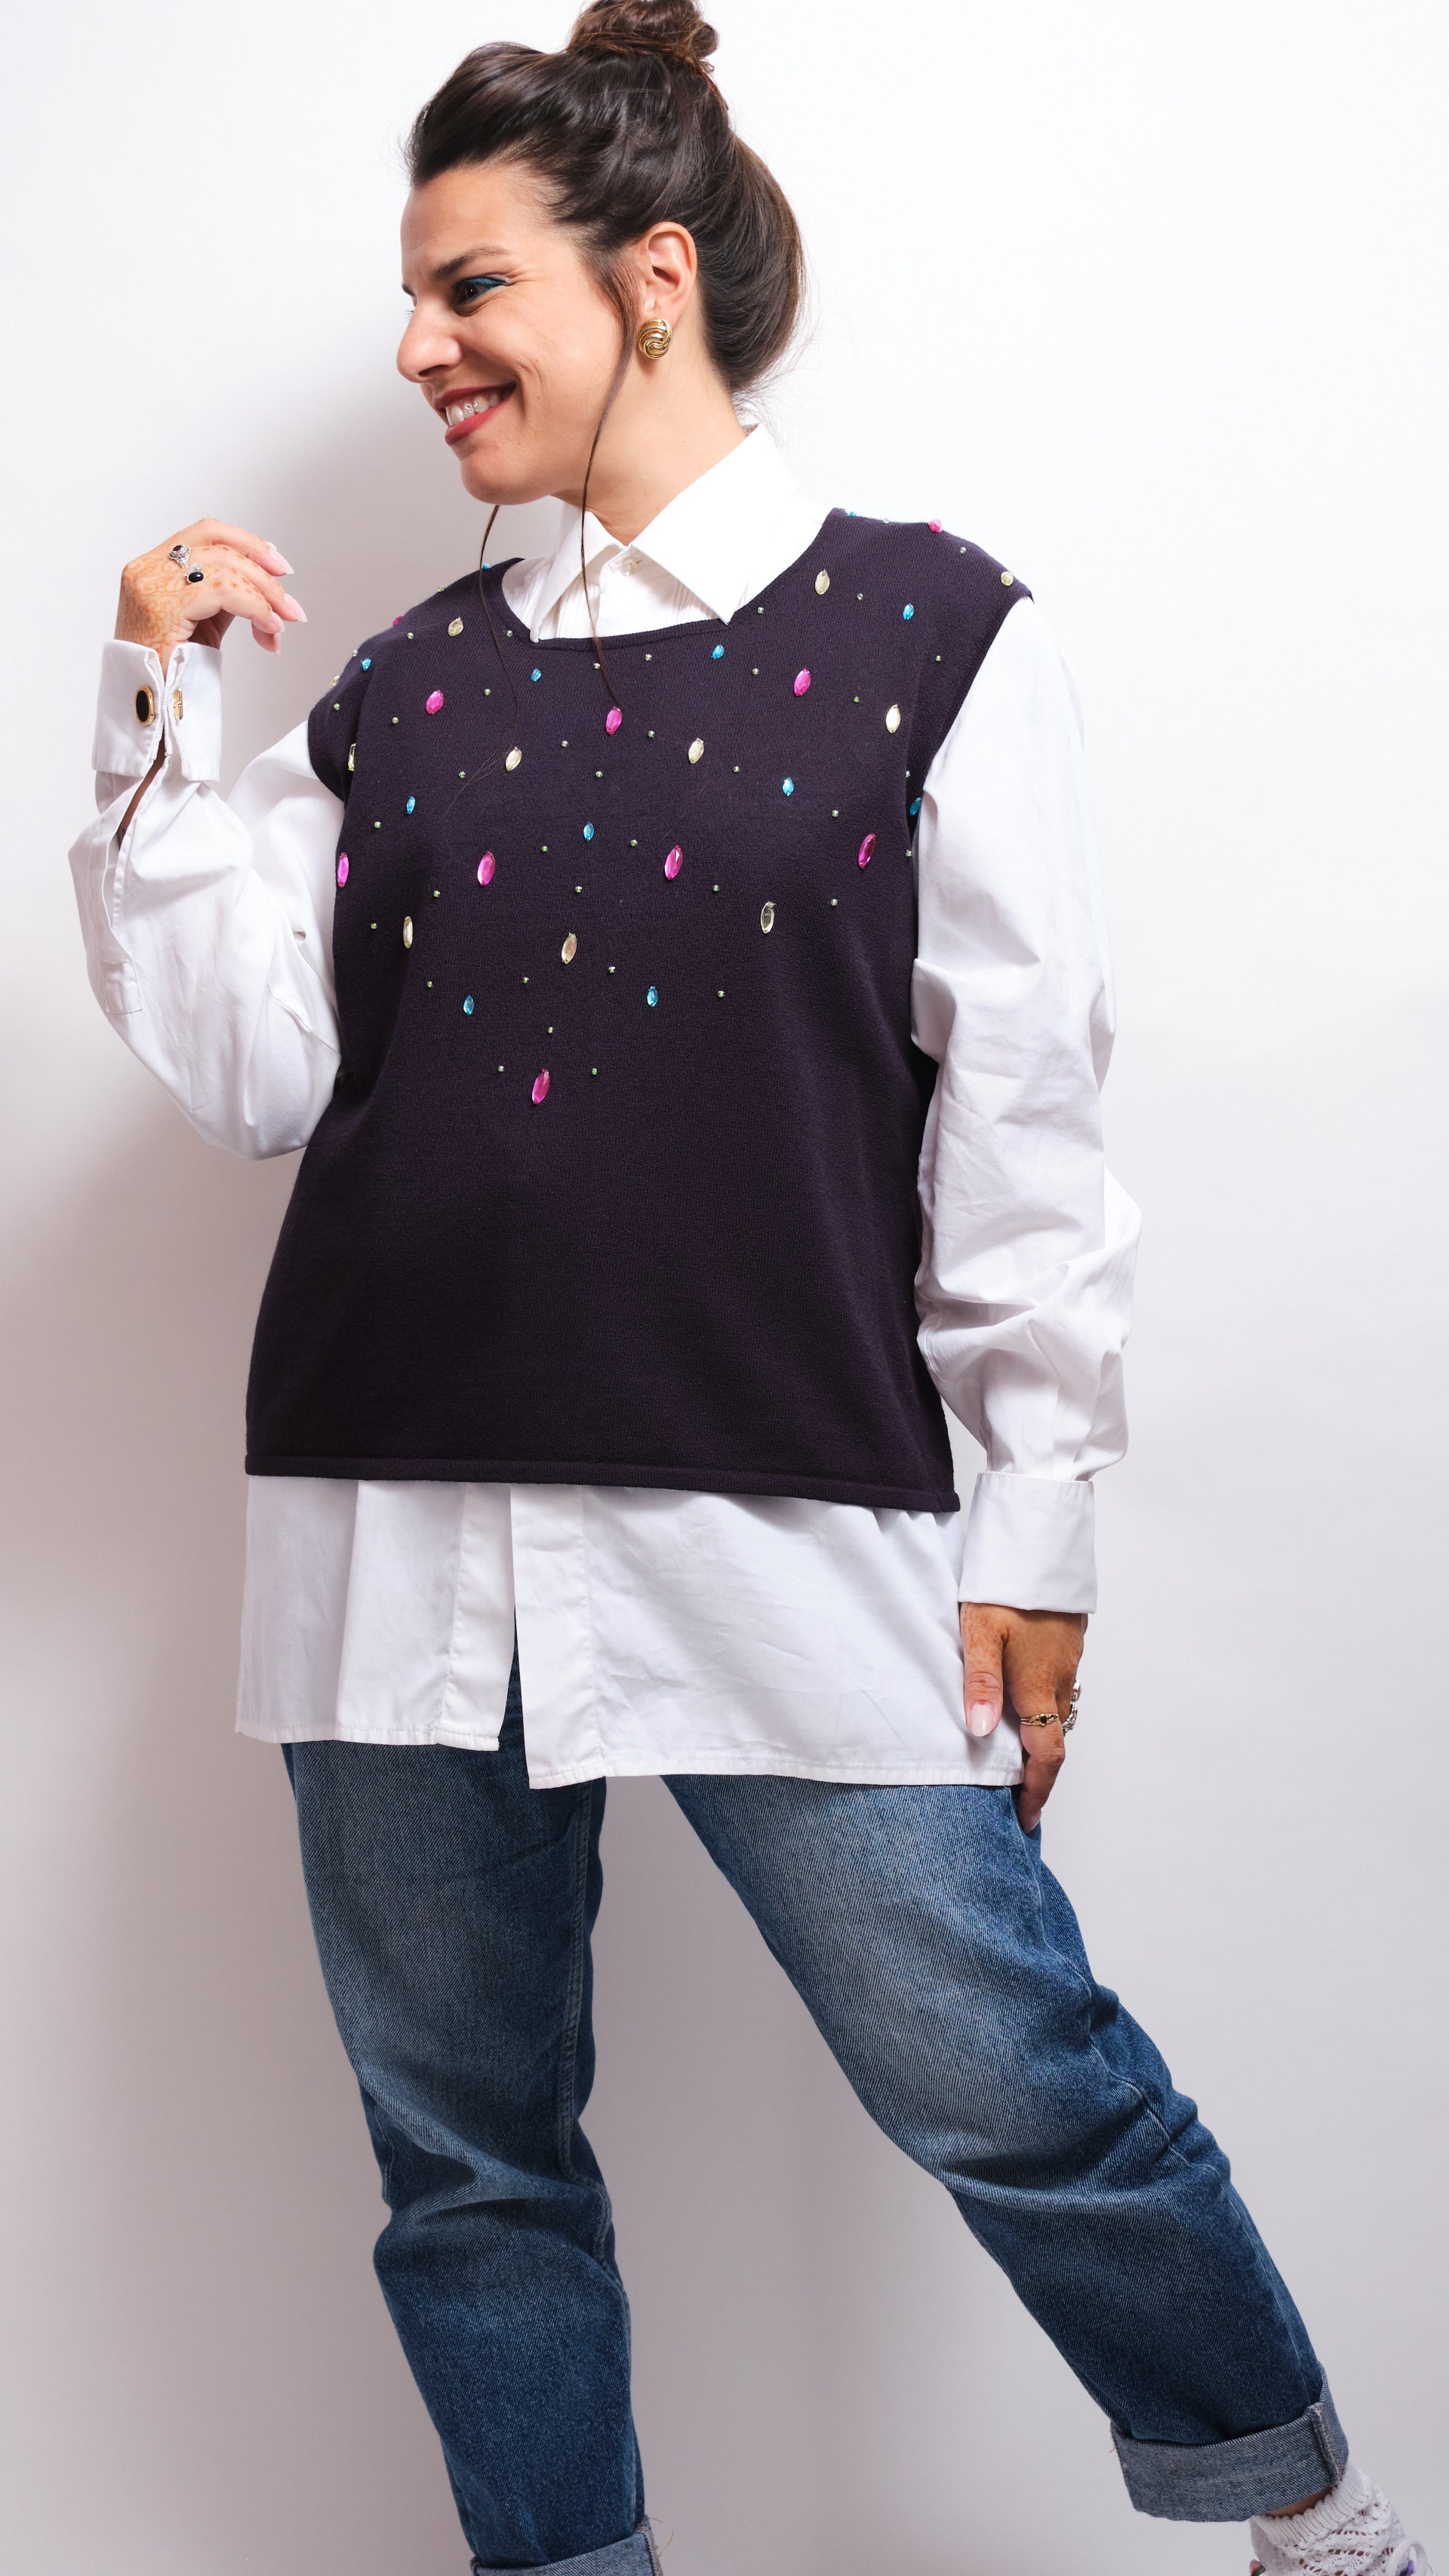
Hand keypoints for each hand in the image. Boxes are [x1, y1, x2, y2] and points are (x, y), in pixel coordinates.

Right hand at [115, 519, 304, 674]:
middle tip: (290, 606)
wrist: (147, 708)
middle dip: (265, 573)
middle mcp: (146, 568)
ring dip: (264, 595)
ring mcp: (150, 584)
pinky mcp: (162, 605)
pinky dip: (255, 608)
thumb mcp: (201, 622)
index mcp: (152, 566)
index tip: (278, 565)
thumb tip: (269, 592)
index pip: (206, 531)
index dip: (247, 542)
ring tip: (279, 624)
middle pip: (220, 546)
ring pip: (225, 567)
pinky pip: (223, 591)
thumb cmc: (170, 670)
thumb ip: (224, 597)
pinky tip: (266, 629)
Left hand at [960, 1601, 1085, 1832]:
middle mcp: (1059, 1678)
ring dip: (1041, 1736)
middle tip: (1013, 1792)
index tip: (1025, 1818)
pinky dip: (1042, 1704)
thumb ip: (981, 1684)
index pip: (1047, 1756)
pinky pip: (1058, 1684)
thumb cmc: (1004, 1584)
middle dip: (1038, 1770)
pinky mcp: (1067, 1639)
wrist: (1039, 1540)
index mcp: (1038, 1686)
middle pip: (1054, 1737)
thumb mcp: (980, 1633)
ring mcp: (1067, 1659)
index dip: (1037, 1792)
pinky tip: (1019, 1696)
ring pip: (1056, 1710)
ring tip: (1012, 1752)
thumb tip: (982, 1733)